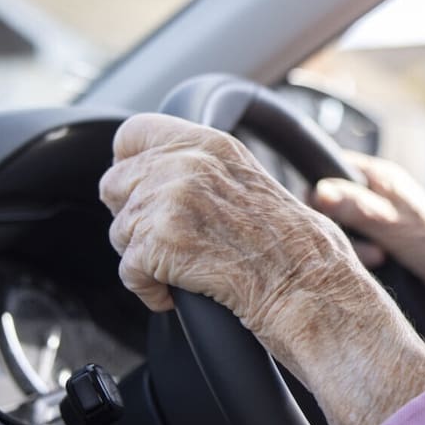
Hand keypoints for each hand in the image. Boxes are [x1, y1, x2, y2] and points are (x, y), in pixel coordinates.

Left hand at [99, 113, 364, 361]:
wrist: (310, 286)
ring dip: (144, 258)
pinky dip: (149, 290)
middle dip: (134, 217)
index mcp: (211, 143)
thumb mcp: (251, 181)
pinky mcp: (159, 243)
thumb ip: (204, 169)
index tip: (138, 188)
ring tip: (184, 268)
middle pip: (115, 184)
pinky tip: (178, 291)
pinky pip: (127, 271)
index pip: (133, 133)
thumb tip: (160, 175)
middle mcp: (187, 164)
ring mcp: (171, 201)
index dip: (129, 164)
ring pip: (119, 232)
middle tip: (168, 240)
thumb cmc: (294, 246)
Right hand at [312, 152, 424, 288]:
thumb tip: (318, 192)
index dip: (318, 192)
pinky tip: (376, 267)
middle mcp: (375, 192)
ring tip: (378, 259)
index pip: (328, 168)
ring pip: (342, 228)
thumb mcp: (392, 224)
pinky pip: (354, 246)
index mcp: (378, 176)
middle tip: (366, 248)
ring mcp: (377, 217)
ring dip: (352, 247)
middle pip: (330, 204)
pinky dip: (359, 258)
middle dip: (338, 228)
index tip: (324, 219)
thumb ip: (355, 208)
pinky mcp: (381, 241)